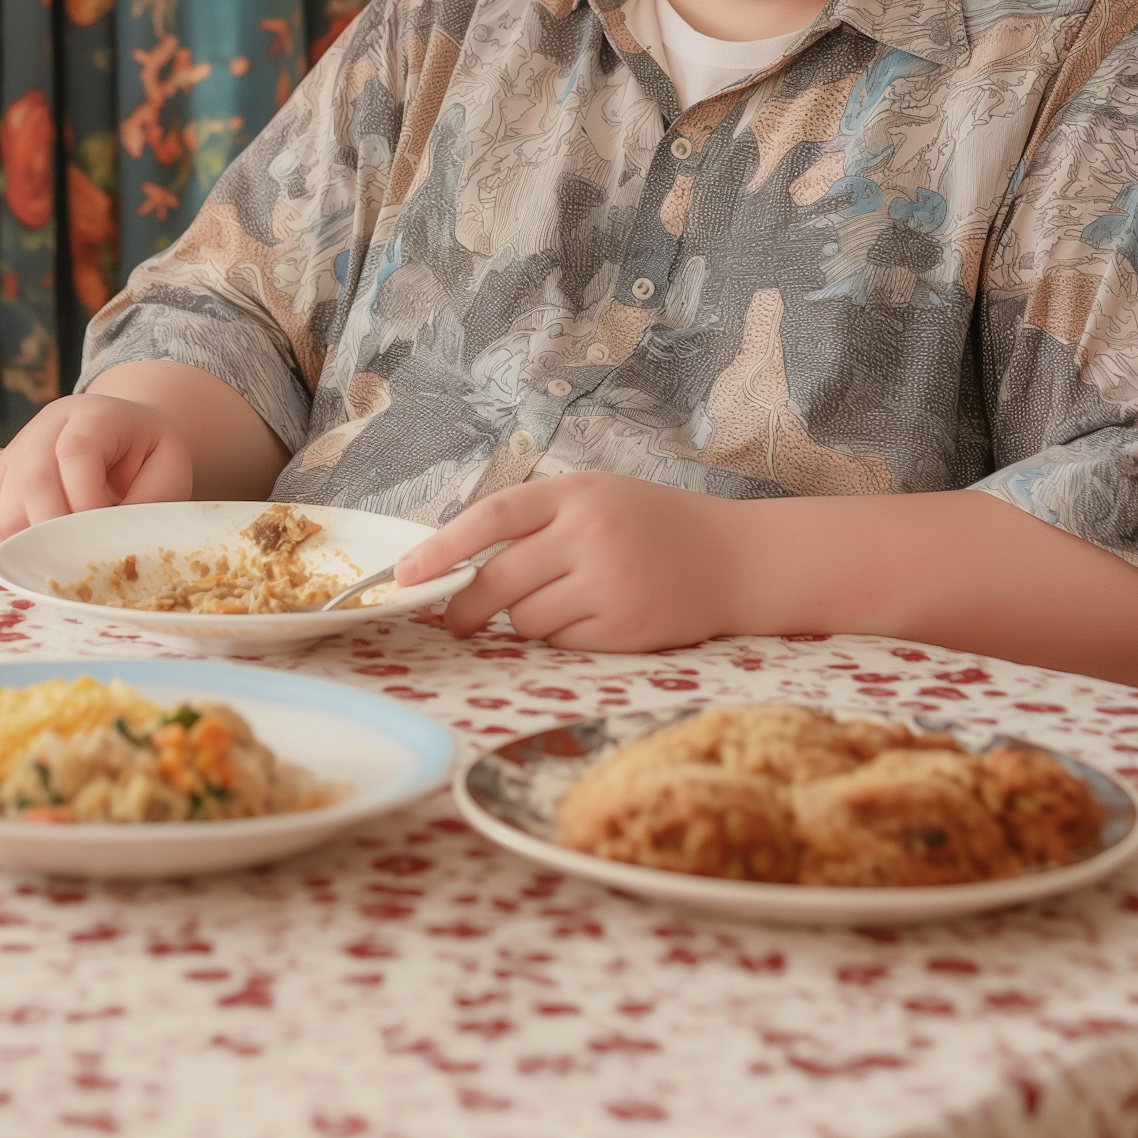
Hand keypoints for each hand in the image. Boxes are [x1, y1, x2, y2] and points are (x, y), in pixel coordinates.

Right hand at [0, 393, 193, 541]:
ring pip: (2, 499)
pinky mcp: (1, 472)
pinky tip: (40, 543)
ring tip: (64, 549)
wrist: (126, 433)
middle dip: (57, 527)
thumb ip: (150, 499)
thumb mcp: (170, 468)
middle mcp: (49, 424)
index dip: (85, 500)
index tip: (103, 530)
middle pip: (33, 477)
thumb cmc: (149, 455)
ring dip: (31, 537)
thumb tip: (112, 538)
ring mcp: (19, 446)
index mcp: (95, 414)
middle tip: (79, 553)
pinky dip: (8, 536)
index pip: (75, 451)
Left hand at [394, 472, 745, 650]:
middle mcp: (589, 535)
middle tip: (453, 621)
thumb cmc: (652, 524)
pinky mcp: (623, 629)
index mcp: (575, 493)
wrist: (734, 558)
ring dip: (525, 620)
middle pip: (496, 582)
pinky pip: (559, 643)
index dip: (440, 549)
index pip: (491, 518)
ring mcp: (607, 584)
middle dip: (463, 608)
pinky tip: (593, 616)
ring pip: (523, 620)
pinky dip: (561, 637)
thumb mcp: (595, 496)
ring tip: (563, 599)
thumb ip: (536, 520)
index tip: (404, 575)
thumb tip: (457, 562)